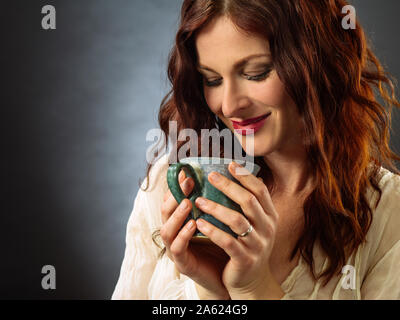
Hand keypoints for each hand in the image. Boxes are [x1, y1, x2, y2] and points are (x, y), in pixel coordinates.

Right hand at [160, 169, 229, 299]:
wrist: (228, 274)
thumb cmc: (224, 243)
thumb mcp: (220, 219)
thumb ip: (219, 200)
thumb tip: (232, 174)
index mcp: (182, 221)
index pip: (173, 199)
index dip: (177, 185)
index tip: (187, 172)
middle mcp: (175, 233)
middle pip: (165, 211)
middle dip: (175, 195)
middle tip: (188, 182)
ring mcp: (176, 248)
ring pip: (166, 230)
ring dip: (176, 215)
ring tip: (188, 203)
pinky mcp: (183, 263)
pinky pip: (177, 248)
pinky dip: (183, 236)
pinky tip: (193, 225)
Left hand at [194, 162, 283, 299]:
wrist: (250, 280)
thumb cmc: (248, 245)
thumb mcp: (254, 224)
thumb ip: (248, 204)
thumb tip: (234, 175)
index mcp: (270, 216)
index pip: (260, 190)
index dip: (245, 176)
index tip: (229, 164)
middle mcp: (267, 228)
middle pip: (248, 201)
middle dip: (228, 186)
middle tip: (210, 176)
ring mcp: (258, 245)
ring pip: (237, 220)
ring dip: (216, 208)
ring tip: (198, 200)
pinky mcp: (245, 259)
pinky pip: (227, 241)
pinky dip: (212, 231)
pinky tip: (199, 223)